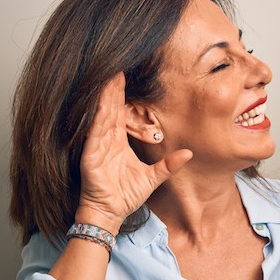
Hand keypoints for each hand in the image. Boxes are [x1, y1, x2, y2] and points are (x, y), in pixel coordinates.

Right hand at [75, 73, 191, 230]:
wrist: (110, 213)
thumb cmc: (126, 196)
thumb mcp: (152, 178)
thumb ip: (168, 165)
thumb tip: (188, 153)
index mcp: (118, 143)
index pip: (121, 113)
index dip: (122, 95)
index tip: (126, 76)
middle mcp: (106, 141)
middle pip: (110, 109)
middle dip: (114, 88)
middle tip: (118, 66)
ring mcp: (97, 146)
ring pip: (102, 115)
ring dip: (105, 96)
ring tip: (109, 76)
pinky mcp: (91, 155)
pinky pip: (95, 133)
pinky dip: (97, 117)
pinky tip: (100, 102)